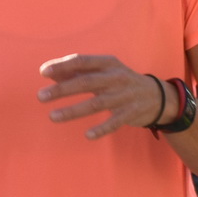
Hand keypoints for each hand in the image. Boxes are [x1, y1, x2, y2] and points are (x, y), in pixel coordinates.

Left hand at [37, 54, 169, 138]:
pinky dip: (102, 129)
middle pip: (87, 82)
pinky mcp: (132, 112)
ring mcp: (125, 95)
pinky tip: (87, 135)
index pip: (82, 61)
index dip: (62, 66)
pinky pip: (115, 122)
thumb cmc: (120, 81)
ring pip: (97, 104)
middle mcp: (117, 77)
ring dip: (73, 110)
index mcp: (108, 63)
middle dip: (63, 89)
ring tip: (52, 116)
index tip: (43, 73)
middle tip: (40, 96)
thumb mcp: (103, 71)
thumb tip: (47, 72)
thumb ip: (77, 71)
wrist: (157, 96)